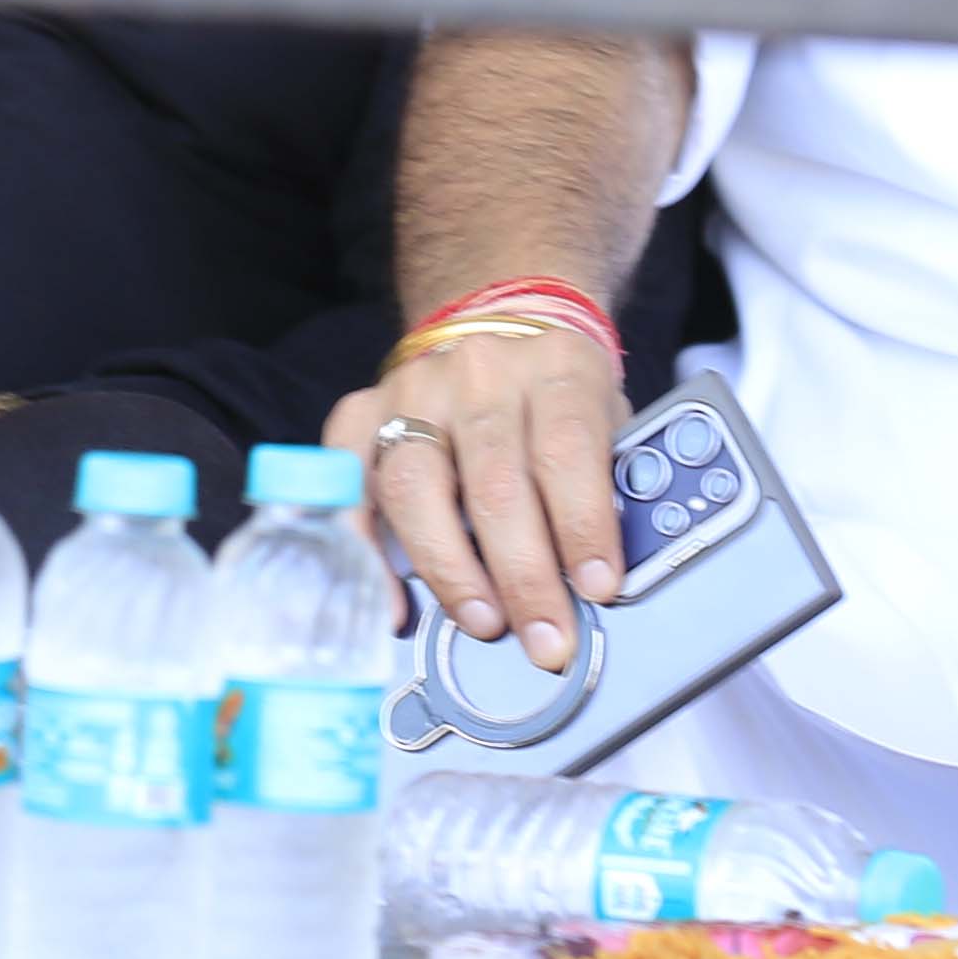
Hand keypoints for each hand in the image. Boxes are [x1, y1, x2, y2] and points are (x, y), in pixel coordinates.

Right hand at [330, 322, 624, 677]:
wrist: (500, 321)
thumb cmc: (558, 389)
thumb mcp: (607, 413)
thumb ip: (607, 481)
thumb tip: (604, 580)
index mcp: (554, 366)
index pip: (566, 450)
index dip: (582, 526)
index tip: (599, 588)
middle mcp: (479, 373)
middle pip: (494, 483)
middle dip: (524, 577)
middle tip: (547, 638)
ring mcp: (413, 391)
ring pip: (417, 487)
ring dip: (451, 570)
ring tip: (484, 621)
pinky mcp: (362, 413)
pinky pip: (350, 487)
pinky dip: (366, 553)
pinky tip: (393, 604)